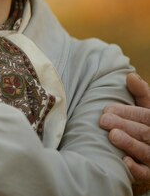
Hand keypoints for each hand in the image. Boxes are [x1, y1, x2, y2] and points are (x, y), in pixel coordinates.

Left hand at [100, 73, 149, 193]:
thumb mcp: (145, 108)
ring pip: (147, 152)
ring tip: (113, 136)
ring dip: (130, 144)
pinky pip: (146, 174)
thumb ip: (140, 93)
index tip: (107, 109)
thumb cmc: (142, 125)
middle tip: (104, 120)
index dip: (128, 112)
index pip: (147, 116)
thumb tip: (130, 76)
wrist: (144, 155)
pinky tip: (124, 161)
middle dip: (125, 125)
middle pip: (145, 133)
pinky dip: (136, 168)